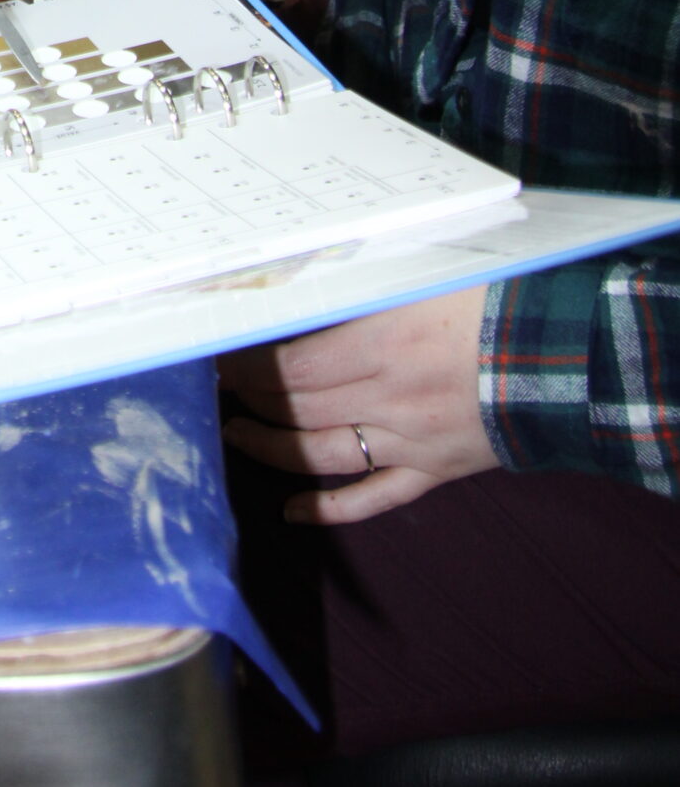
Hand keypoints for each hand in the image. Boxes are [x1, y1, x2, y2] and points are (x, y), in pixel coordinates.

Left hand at [220, 288, 496, 524]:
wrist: (565, 354)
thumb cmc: (494, 300)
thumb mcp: (425, 274)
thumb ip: (366, 281)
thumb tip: (308, 274)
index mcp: (382, 346)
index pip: (291, 368)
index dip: (248, 366)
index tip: (222, 356)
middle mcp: (390, 400)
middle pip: (300, 410)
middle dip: (251, 400)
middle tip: (220, 387)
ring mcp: (411, 442)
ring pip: (323, 455)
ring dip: (271, 448)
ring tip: (236, 433)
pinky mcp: (435, 470)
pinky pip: (375, 498)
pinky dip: (330, 509)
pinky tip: (293, 511)